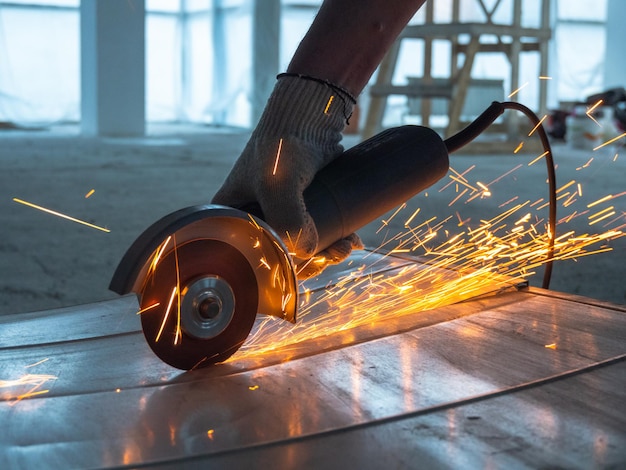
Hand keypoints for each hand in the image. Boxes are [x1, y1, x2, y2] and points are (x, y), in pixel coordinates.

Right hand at [212, 75, 361, 271]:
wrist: (309, 115)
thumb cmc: (282, 145)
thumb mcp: (279, 184)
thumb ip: (289, 220)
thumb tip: (309, 251)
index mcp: (233, 215)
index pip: (250, 254)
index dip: (276, 266)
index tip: (305, 264)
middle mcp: (254, 216)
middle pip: (281, 254)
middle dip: (311, 260)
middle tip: (334, 254)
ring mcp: (280, 211)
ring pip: (303, 244)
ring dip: (327, 251)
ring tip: (348, 245)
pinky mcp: (304, 204)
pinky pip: (317, 230)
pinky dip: (334, 238)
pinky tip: (352, 239)